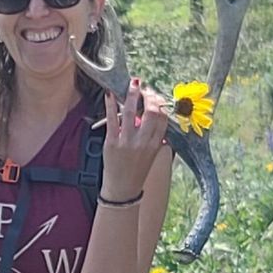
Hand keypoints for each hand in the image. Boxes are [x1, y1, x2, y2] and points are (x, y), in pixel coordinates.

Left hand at [100, 80, 168, 202]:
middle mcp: (143, 142)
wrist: (123, 189)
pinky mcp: (111, 143)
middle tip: (144, 88)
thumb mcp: (152, 154)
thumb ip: (154, 136)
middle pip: (151, 112)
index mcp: (155, 144)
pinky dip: (111, 104)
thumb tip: (156, 116)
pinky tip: (110, 94)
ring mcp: (127, 142)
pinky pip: (112, 119)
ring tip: (132, 84)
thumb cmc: (137, 170)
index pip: (163, 118)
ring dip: (132, 95)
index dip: (160, 103)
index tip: (154, 95)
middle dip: (149, 96)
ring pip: (132, 112)